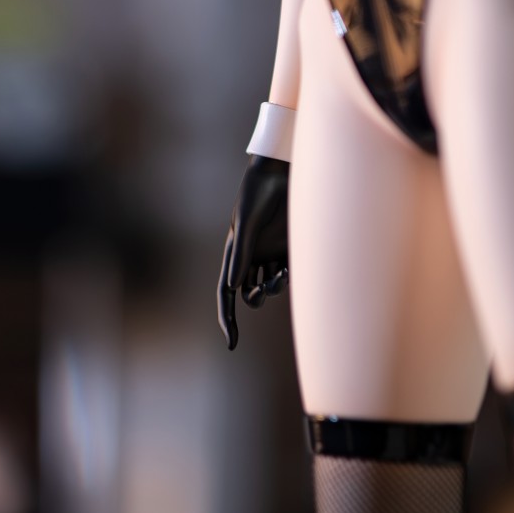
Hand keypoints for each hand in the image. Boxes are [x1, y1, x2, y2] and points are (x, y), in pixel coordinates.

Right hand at [217, 156, 289, 349]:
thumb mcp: (246, 223)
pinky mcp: (287, 248)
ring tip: (278, 277)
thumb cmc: (258, 194)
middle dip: (253, 298)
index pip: (226, 291)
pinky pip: (285, 272)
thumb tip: (235, 287)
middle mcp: (250, 256)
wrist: (280, 172)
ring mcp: (269, 253)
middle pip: (247, 292)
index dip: (227, 317)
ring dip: (272, 289)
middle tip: (260, 291)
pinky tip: (286, 272)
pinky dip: (285, 279)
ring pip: (268, 285)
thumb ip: (242, 253)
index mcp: (234, 252)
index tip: (232, 341)